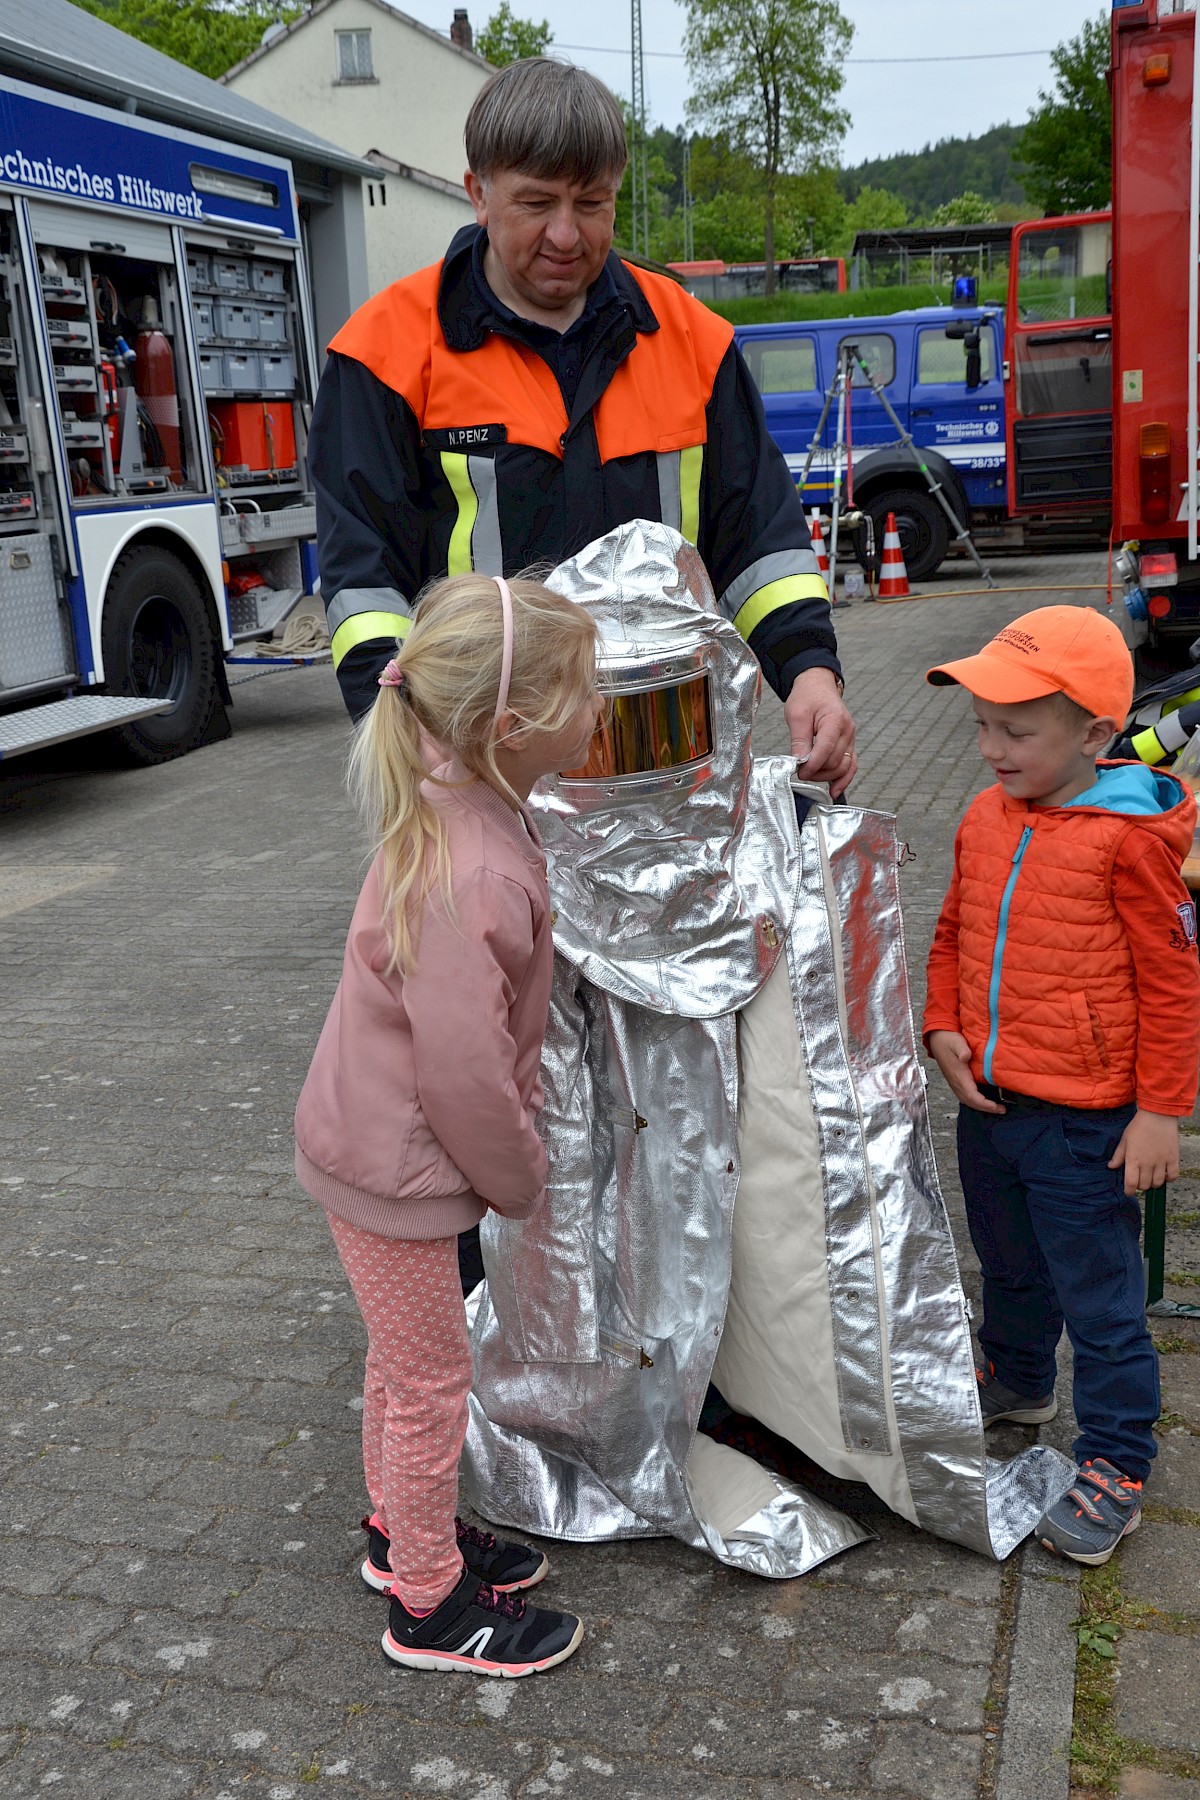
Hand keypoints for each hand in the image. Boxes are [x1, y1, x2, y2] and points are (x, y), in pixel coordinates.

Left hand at [785, 668, 857, 797]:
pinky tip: (834, 790)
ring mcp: (851, 739)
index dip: (812, 765)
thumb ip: (799, 740)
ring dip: (826, 777)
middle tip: (799, 770)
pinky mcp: (849, 745)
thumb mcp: (796, 714)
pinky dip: (844, 780)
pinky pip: (851, 766)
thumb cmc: (807, 696)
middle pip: (835, 762)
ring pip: (843, 768)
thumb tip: (799, 762)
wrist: (817, 686)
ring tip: (810, 774)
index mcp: (835, 720)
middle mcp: (847, 731)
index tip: (798, 770)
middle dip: (816, 771)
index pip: (826, 750)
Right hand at [927, 1031, 1005, 1113]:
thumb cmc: (949, 1040)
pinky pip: (966, 1096)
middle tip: (1001, 1110)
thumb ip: (962, 1049)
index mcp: (959, 1076)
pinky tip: (983, 1100)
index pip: (972, 1096)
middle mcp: (956, 1082)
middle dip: (986, 1108)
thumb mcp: (957, 1042)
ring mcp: (955, 1083)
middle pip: (971, 1102)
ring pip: (968, 1101)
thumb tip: (965, 1057)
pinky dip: (976, 1102)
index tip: (996, 1106)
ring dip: (981, 1107)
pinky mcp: (956, 1082)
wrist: (937, 1040)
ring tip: (995, 1108)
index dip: (984, 1104)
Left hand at [1109, 1110, 1178, 1195]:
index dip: (1128, 1191)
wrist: (1157, 1115)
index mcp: (1133, 1159)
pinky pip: (1173, 1176)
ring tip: (1151, 1176)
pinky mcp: (1173, 1158)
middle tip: (1139, 1179)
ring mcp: (1161, 1162)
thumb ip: (1118, 1155)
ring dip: (1153, 1183)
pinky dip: (1169, 1179)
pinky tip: (1164, 1174)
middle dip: (1140, 1186)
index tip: (1128, 1191)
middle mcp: (1147, 1163)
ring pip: (1158, 1183)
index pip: (1130, 1183)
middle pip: (1144, 1186)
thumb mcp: (1125, 1139)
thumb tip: (1111, 1167)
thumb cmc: (1139, 1126)